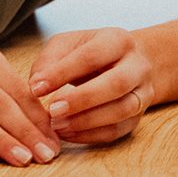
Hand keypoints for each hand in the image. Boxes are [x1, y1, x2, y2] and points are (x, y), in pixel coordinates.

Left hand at [27, 28, 154, 145]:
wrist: (128, 63)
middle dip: (81, 100)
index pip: (91, 57)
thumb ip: (50, 59)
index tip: (36, 88)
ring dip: (86, 121)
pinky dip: (90, 135)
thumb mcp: (69, 44)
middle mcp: (136, 66)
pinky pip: (117, 130)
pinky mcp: (137, 117)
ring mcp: (142, 93)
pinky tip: (67, 133)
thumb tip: (35, 84)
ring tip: (57, 125)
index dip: (62, 73)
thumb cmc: (92, 52)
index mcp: (118, 41)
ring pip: (121, 111)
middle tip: (52, 110)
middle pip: (115, 84)